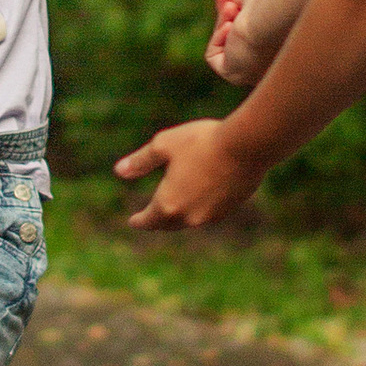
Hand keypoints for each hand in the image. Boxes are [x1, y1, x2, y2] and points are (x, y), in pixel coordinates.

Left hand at [115, 116, 264, 230]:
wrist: (246, 145)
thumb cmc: (201, 141)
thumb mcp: (164, 145)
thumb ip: (141, 161)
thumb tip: (119, 171)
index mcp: (168, 203)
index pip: (148, 220)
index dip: (139, 221)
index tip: (133, 222)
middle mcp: (189, 216)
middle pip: (168, 223)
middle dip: (158, 220)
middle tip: (152, 218)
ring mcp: (211, 215)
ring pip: (190, 219)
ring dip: (180, 214)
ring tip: (176, 205)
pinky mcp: (230, 208)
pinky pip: (208, 213)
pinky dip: (200, 207)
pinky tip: (201, 196)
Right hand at [205, 0, 273, 88]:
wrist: (271, 24)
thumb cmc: (271, 8)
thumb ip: (242, 1)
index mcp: (279, 48)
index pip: (252, 33)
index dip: (238, 12)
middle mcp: (265, 64)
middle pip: (237, 38)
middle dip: (226, 13)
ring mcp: (251, 72)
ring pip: (226, 44)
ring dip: (224, 21)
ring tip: (231, 7)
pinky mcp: (235, 76)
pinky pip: (216, 57)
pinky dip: (218, 38)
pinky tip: (230, 27)